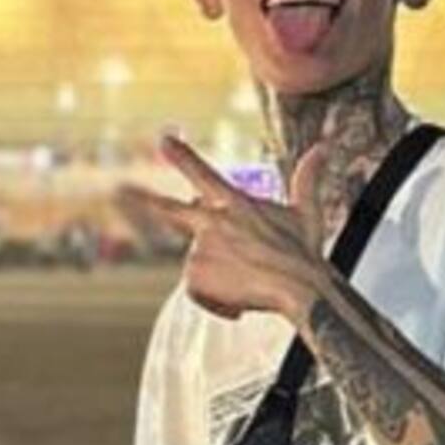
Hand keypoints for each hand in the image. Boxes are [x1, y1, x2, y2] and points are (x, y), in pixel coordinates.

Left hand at [119, 137, 329, 323]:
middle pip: (170, 211)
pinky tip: (237, 304)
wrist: (299, 287)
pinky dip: (216, 301)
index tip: (164, 140)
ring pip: (200, 265)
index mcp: (235, 203)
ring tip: (249, 286)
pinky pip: (197, 291)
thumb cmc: (304, 252)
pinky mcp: (195, 275)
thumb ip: (308, 179)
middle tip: (119, 189)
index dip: (182, 157)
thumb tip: (325, 146)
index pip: (203, 175)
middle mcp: (212, 222)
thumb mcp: (306, 213)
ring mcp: (201, 248)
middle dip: (142, 199)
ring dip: (221, 278)